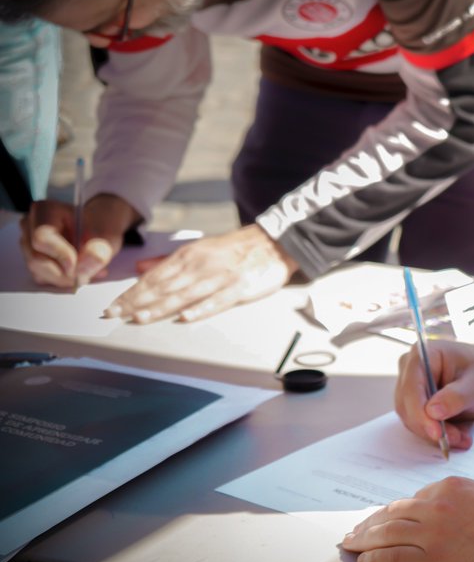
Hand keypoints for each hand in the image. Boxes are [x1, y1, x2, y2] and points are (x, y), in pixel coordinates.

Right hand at [19, 194, 136, 287]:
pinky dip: (62, 280)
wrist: (99, 229)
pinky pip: (41, 278)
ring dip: (66, 278)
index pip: (41, 238)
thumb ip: (98, 251)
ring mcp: (27, 242)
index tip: (81, 264)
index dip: (61, 256)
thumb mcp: (108, 236)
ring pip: (38, 271)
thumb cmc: (101, 228)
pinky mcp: (31, 258)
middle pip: (37, 259)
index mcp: (45, 211)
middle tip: (89, 272)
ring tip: (88, 270)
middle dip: (65, 272)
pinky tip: (79, 271)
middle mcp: (30, 225)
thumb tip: (81, 271)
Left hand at [104, 224, 297, 322]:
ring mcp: (220, 277)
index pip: (153, 277)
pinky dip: (201, 309)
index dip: (131, 293)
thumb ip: (169, 261)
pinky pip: (217, 301)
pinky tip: (185, 318)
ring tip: (139, 318)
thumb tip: (141, 268)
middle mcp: (200, 265)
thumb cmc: (234, 249)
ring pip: (185, 294)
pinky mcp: (240, 288)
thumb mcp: (199, 249)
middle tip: (114, 315)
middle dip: (136, 302)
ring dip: (160, 307)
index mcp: (188, 255)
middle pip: (163, 287)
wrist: (272, 242)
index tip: (112, 306)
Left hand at [341, 476, 473, 561]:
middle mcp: (436, 505)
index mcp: (451, 486)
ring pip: (385, 533)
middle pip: (392, 513)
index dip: (393, 511)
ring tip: (352, 545)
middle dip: (371, 523)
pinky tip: (365, 561)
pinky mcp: (432, 560)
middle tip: (357, 530)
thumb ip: (464, 502)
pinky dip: (373, 559)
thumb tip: (453, 515)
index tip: (384, 517)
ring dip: (363, 540)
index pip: (412, 499)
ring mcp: (432, 533)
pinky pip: (391, 557)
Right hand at [395, 341, 473, 450]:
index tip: (436, 432)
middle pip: (407, 406)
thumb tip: (431, 412)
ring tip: (462, 437)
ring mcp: (411, 387)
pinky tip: (458, 434)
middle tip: (457, 439)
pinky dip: (439, 433)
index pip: (412, 387)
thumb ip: (455, 397)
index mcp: (423, 354)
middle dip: (431, 427)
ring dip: (436, 434)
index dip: (420, 413)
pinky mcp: (416, 403)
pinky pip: (420, 425)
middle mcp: (411, 369)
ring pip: (412, 419)